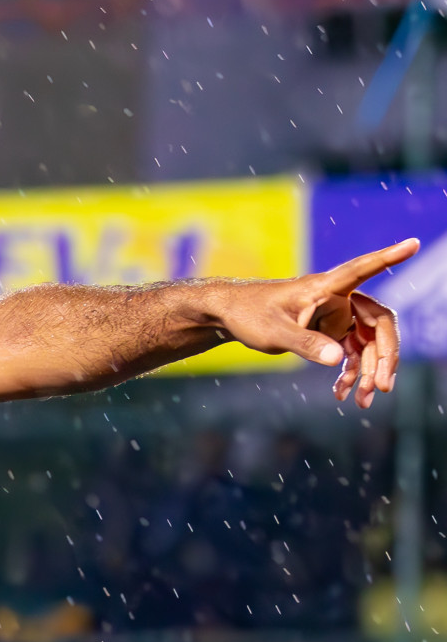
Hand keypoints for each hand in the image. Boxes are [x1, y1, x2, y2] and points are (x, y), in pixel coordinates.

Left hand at [218, 238, 415, 408]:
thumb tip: (338, 359)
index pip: (362, 269)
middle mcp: (335, 299)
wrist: (229, 316)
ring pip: (366, 342)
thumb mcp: (274, 332)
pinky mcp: (328, 331)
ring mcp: (334, 316)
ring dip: (368, 370)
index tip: (413, 243)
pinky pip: (350, 351)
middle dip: (383, 355)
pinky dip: (350, 371)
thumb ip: (305, 343)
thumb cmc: (248, 314)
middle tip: (382, 386)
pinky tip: (343, 394)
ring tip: (363, 398)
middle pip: (376, 323)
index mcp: (323, 288)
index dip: (388, 257)